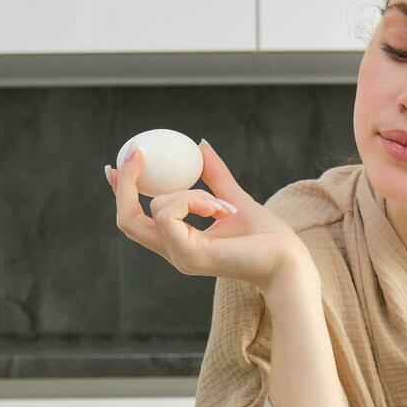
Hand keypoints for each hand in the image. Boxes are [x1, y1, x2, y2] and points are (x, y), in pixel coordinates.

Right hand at [107, 141, 309, 289]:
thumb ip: (215, 176)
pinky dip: (193, 200)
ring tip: (221, 205)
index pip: (135, 220)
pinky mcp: (190, 255)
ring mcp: (180, 256)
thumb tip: (199, 145)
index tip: (117, 164)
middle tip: (137, 154)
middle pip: (126, 220)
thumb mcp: (234, 198)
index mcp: (179, 241)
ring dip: (188, 192)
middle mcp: (173, 251)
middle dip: (126, 184)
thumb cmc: (268, 238)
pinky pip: (170, 214)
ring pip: (157, 207)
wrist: (289, 261)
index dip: (120, 192)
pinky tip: (221, 209)